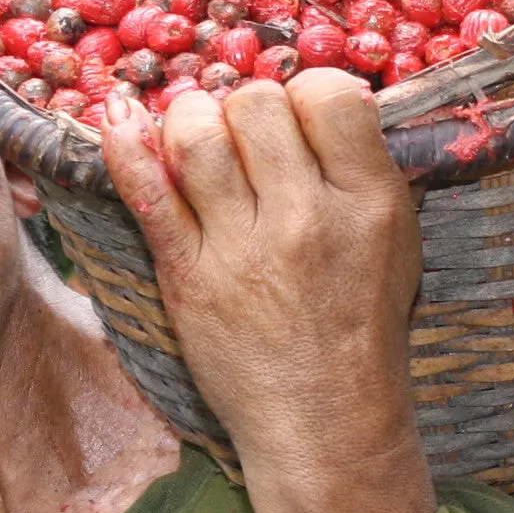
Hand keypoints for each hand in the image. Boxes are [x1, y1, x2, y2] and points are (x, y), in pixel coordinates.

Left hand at [100, 74, 434, 512]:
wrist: (325, 419)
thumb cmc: (360, 325)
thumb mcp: (394, 241)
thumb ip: (364, 170)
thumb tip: (321, 98)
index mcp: (370, 201)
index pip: (329, 95)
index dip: (304, 93)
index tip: (295, 118)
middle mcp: (306, 217)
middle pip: (256, 104)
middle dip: (242, 107)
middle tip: (243, 139)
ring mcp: (242, 248)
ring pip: (197, 135)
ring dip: (189, 120)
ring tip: (197, 141)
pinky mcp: (188, 277)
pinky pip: (147, 194)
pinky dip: (124, 149)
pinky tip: (118, 122)